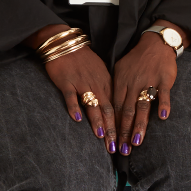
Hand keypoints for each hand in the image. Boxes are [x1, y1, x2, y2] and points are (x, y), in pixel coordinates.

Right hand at [38, 26, 116, 149]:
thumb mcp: (100, 73)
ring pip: (92, 104)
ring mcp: (82, 83)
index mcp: (107, 83)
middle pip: (107, 110)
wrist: (66, 42)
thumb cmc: (84, 60)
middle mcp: (97, 85)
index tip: (124, 141)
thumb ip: (107, 90)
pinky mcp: (66, 81)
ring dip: (97, 121)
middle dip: (112, 130)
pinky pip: (71, 96)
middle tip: (115, 147)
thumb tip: (114, 110)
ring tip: (102, 136)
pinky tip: (78, 119)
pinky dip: (74, 107)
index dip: (121, 126)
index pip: (117, 108)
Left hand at [111, 29, 180, 153]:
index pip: (115, 108)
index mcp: (121, 82)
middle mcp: (133, 83)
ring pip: (142, 106)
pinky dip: (163, 104)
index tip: (112, 143)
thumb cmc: (137, 60)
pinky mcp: (164, 79)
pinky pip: (163, 93)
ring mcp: (149, 81)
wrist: (155, 44)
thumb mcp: (120, 71)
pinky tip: (162, 117)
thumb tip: (109, 109)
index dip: (113, 126)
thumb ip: (116, 89)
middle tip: (123, 150)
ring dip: (140, 125)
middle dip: (124, 132)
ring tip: (137, 141)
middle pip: (127, 111)